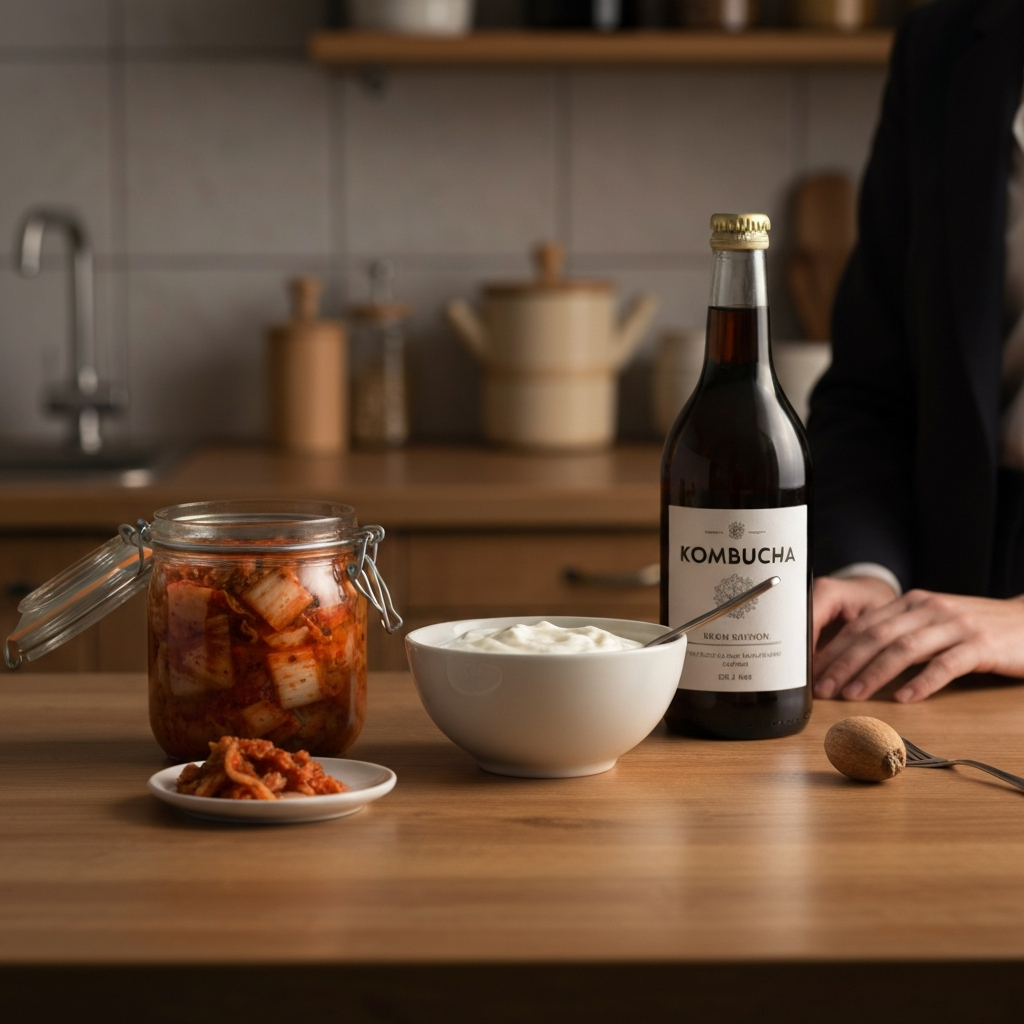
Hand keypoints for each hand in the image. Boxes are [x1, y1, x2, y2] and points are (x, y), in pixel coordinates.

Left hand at [813, 588, 1023, 701]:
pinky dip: (922, 682)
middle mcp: (930, 608)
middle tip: (823, 687)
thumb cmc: (977, 628)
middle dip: (845, 662)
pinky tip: (904, 699)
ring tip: (852, 694)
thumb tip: (855, 659)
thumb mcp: (933, 622)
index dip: (836, 647)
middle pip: (876, 635)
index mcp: (912, 602)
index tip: (814, 670)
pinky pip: (946, 665)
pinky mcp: (982, 645)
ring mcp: (956, 625)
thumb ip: (900, 632)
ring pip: (904, 649)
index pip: (864, 624)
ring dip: (873, 673)